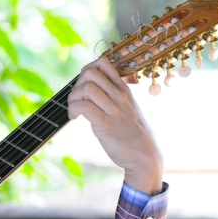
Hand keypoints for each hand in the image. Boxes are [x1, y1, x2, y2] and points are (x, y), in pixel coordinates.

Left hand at [67, 56, 163, 194]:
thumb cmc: (133, 134)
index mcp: (123, 89)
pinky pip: (84, 107)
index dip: (86, 71)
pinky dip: (73, 110)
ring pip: (86, 88)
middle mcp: (119, 95)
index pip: (103, 63)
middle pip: (90, 73)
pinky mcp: (105, 123)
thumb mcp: (128, 108)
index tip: (83, 87)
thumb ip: (114, 97)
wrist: (144, 154)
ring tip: (74, 111)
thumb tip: (94, 90)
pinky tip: (74, 118)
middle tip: (76, 100)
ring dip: (72, 99)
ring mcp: (113, 109)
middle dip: (76, 85)